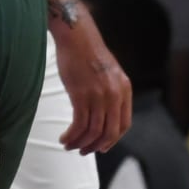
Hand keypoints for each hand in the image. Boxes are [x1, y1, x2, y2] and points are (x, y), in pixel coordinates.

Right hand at [55, 21, 132, 153]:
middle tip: (84, 151)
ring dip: (80, 142)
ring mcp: (98, 95)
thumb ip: (110, 91)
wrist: (76, 36)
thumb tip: (103, 111)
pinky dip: (72, 135)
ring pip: (92, 130)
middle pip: (109, 132)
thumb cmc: (87, 52)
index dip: (113, 139)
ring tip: (69, 145)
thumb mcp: (108, 72)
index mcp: (124, 90)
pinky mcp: (80, 94)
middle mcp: (114, 95)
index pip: (124, 125)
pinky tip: (64, 137)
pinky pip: (78, 123)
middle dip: (96, 146)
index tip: (101, 146)